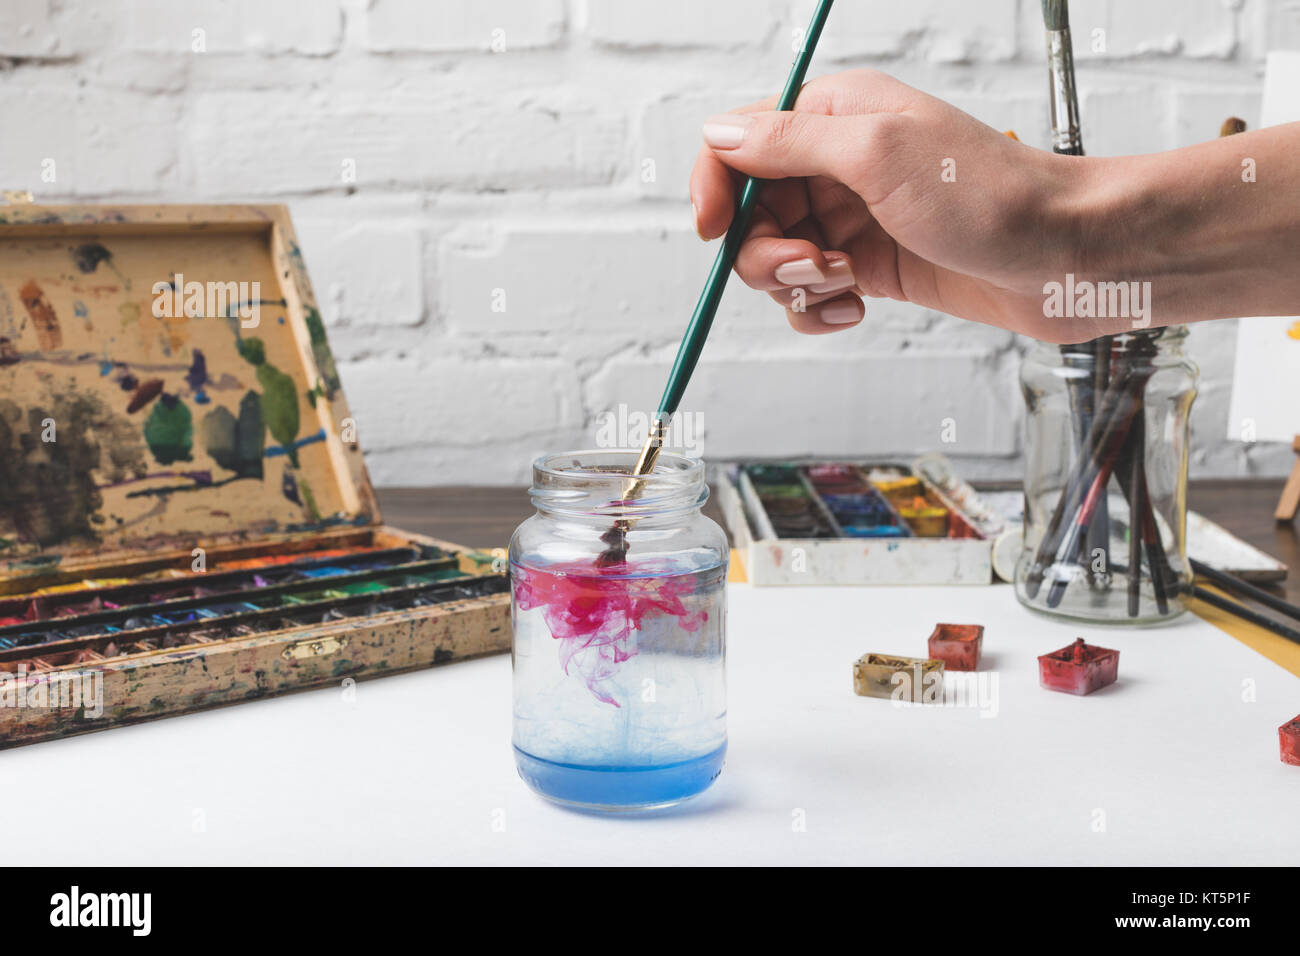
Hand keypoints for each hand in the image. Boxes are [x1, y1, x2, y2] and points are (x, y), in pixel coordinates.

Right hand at [690, 68, 1096, 341]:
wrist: (1067, 257)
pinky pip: (811, 292)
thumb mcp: (879, 154)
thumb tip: (719, 135)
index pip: (740, 143)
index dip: (717, 186)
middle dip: (767, 249)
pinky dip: (818, 309)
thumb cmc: (991, 195)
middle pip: (752, 211)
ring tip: (846, 286)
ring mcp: (854, 218)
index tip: (713, 230)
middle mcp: (839, 164)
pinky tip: (853, 311)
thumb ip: (790, 143)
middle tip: (814, 267)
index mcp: (837, 115)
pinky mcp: (872, 267)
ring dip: (796, 283)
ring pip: (777, 258)